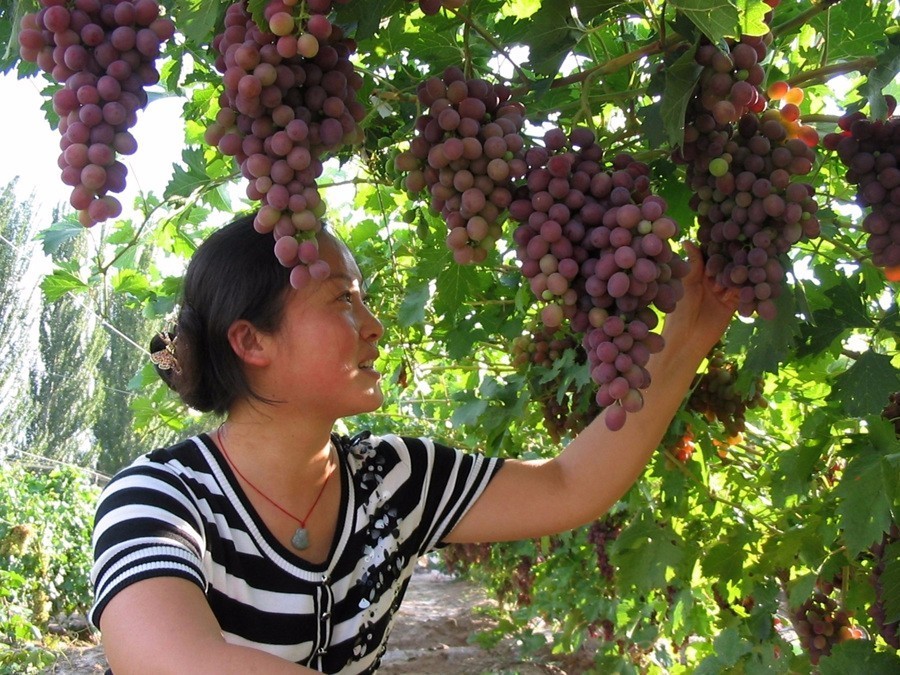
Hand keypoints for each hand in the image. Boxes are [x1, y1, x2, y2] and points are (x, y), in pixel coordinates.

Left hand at [662, 242, 738, 357]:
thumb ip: (693, 264)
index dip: (719, 246)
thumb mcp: (687, 284)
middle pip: (728, 262)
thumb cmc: (680, 310)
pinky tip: (751, 284)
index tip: (727, 236)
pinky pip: (745, 292)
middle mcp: (712, 278)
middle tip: (739, 252)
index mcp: (698, 271)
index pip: (712, 254)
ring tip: (744, 269)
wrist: (688, 338)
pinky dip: (748, 289)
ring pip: (738, 276)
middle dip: (733, 259)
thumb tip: (687, 240)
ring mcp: (724, 289)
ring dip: (741, 273)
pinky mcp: (734, 302)